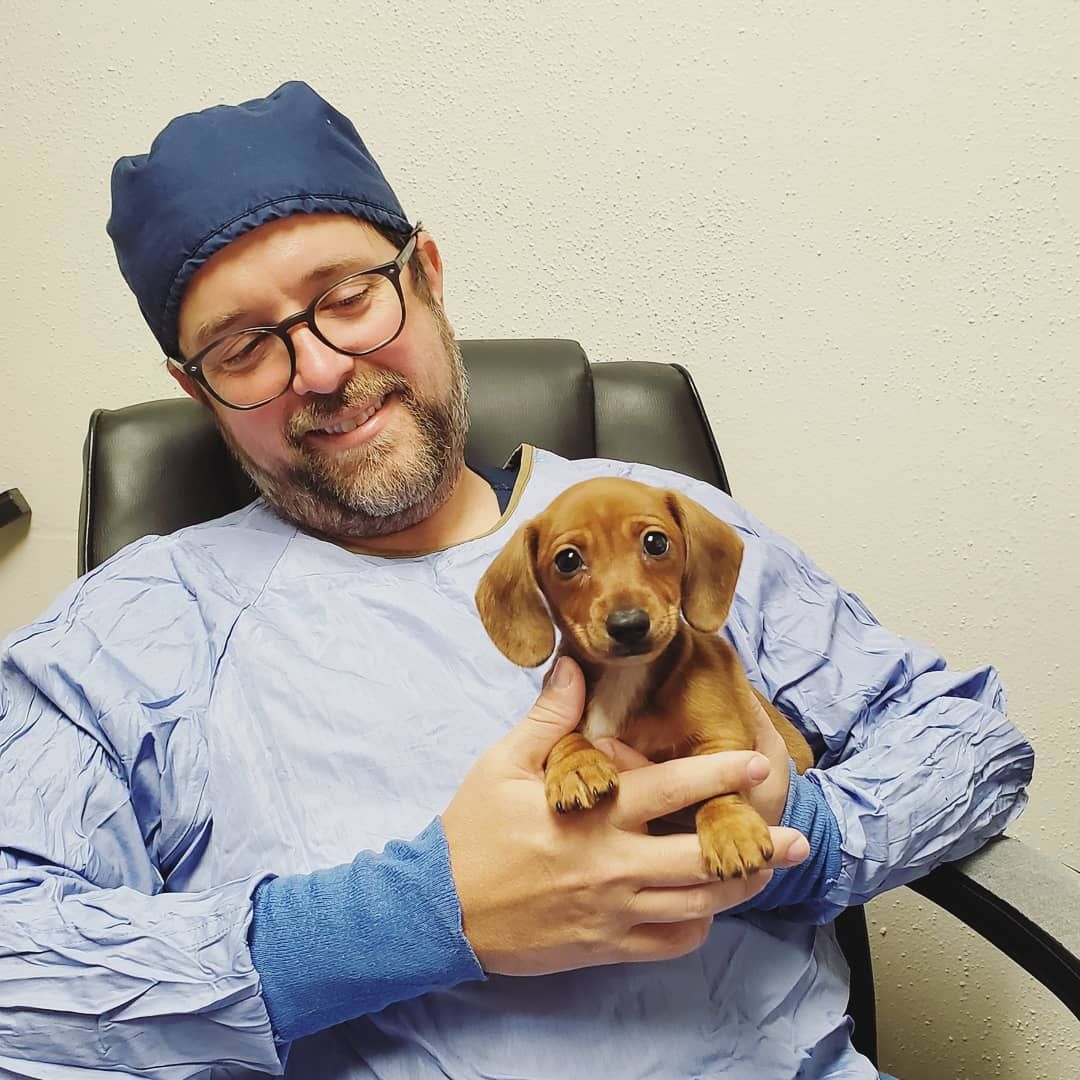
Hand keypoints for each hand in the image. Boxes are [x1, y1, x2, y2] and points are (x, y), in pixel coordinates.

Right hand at [441, 658, 808, 976]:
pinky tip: (705, 907)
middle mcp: (613, 865)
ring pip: (695, 904)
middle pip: (701, 859)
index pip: (670, 790)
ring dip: (737, 887)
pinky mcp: (606, 945)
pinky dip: (695, 926)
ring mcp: (613, 911)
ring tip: (768, 871)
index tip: (757, 762)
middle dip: (756, 848)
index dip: (719, 774)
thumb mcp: (503, 763)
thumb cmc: (473, 829)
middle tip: (796, 838)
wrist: (440, 908)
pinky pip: (668, 942)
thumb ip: (549, 717)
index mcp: (594, 815)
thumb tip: (574, 666)